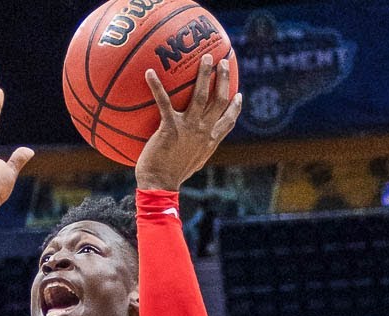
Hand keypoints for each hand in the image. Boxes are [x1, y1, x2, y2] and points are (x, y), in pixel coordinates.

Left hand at [136, 54, 242, 191]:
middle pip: (220, 99)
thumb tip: (195, 146)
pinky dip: (156, 86)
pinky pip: (164, 101)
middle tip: (222, 61)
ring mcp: (189, 128)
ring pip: (201, 95)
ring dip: (204, 74)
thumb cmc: (172, 176)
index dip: (236, 106)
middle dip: (223, 78)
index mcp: (210, 140)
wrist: (161, 184)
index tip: (238, 94)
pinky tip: (150, 72)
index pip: (229, 120)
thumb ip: (197, 150)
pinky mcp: (171, 127)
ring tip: (205, 57)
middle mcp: (204, 131)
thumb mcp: (192, 163)